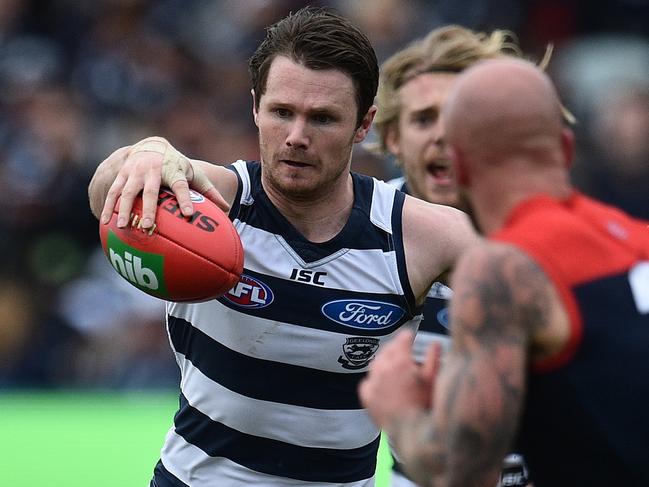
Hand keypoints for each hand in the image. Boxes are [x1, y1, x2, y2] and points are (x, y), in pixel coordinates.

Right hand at [99, 137, 228, 228]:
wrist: (151, 145)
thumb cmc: (176, 166)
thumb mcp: (194, 174)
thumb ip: (209, 191)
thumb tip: (226, 209)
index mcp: (173, 171)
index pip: (181, 186)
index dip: (185, 199)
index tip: (189, 214)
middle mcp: (152, 170)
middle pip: (150, 191)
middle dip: (149, 208)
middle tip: (148, 226)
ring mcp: (134, 172)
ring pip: (127, 192)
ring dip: (124, 209)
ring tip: (123, 226)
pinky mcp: (121, 174)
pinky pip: (113, 191)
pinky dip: (109, 205)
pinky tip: (106, 221)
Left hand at [359, 330, 441, 428]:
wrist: (410, 431)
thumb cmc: (424, 405)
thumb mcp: (432, 379)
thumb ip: (433, 358)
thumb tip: (434, 343)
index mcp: (400, 361)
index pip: (402, 339)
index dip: (407, 336)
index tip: (410, 335)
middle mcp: (383, 368)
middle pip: (387, 350)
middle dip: (396, 348)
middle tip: (403, 350)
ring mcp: (373, 382)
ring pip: (376, 364)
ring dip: (384, 362)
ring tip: (394, 366)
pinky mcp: (366, 396)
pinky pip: (368, 382)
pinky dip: (374, 380)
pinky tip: (382, 383)